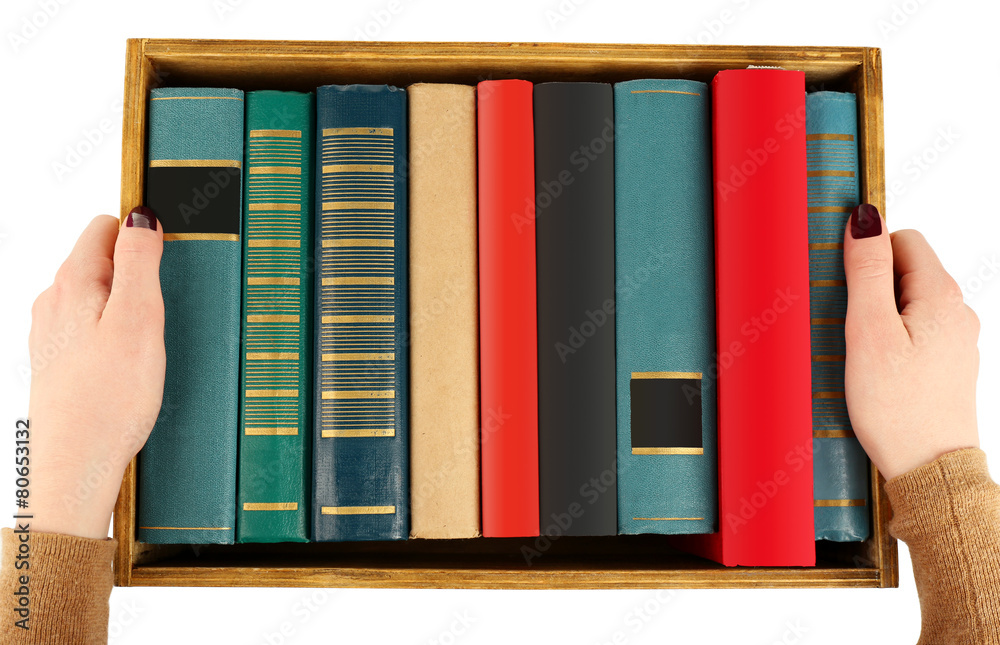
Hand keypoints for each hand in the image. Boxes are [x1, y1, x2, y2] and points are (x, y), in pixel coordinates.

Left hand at [25, 207, 163, 538]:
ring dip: (127, 305)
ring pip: (96, 294)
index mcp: (73, 283)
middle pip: (100, 259)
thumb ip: (139, 261)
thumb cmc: (109, 400)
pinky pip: (92, 326)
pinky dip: (116, 332)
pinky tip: (131, 362)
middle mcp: (54, 301)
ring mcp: (53, 332)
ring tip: (151, 341)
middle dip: (137, 272)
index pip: (106, 225)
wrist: (75, 465)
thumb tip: (141, 215)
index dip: (143, 234)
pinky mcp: (60, 361)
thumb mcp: (139, 319)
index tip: (169, 261)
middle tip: (164, 313)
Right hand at [843, 204, 979, 480]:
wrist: (929, 469)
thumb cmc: (897, 407)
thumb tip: (865, 219)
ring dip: (879, 317)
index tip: (844, 287)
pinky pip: (915, 332)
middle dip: (870, 289)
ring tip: (861, 353)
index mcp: (940, 295)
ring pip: (909, 303)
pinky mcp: (948, 365)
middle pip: (906, 271)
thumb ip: (866, 271)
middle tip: (849, 328)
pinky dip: (891, 340)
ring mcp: (956, 340)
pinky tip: (878, 370)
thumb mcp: (868, 331)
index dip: (867, 255)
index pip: (903, 240)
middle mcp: (957, 312)